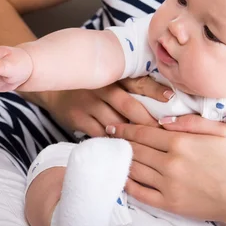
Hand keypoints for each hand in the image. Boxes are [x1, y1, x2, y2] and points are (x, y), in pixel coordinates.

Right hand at [32, 76, 173, 136]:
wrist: (53, 90)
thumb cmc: (90, 87)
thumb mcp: (107, 79)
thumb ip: (130, 87)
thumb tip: (165, 101)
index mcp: (113, 76)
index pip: (139, 82)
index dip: (156, 91)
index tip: (172, 101)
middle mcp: (101, 87)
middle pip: (130, 106)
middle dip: (148, 122)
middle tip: (164, 135)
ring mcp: (88, 103)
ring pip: (116, 123)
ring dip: (131, 136)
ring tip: (148, 148)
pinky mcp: (77, 118)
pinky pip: (100, 135)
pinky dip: (112, 143)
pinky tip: (123, 150)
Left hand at [108, 114, 225, 225]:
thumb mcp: (220, 131)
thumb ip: (190, 121)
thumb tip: (163, 119)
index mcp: (181, 143)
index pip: (143, 133)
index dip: (125, 129)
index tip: (113, 126)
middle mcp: (171, 163)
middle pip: (135, 149)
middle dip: (118, 142)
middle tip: (105, 137)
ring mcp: (168, 185)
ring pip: (135, 169)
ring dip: (120, 160)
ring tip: (110, 153)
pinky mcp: (169, 203)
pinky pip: (140, 192)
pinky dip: (127, 183)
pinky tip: (121, 176)